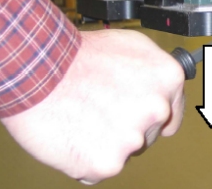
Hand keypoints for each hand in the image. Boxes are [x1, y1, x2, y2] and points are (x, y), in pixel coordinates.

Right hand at [1, 29, 184, 183]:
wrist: (39, 69)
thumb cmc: (79, 54)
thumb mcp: (131, 44)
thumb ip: (153, 71)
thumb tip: (161, 88)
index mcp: (168, 78)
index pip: (172, 112)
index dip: (152, 116)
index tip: (139, 116)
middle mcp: (157, 109)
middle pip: (148, 133)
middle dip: (128, 126)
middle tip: (101, 109)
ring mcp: (134, 138)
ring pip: (124, 151)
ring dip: (107, 142)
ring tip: (84, 116)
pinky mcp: (107, 163)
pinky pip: (100, 167)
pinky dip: (86, 157)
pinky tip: (75, 133)